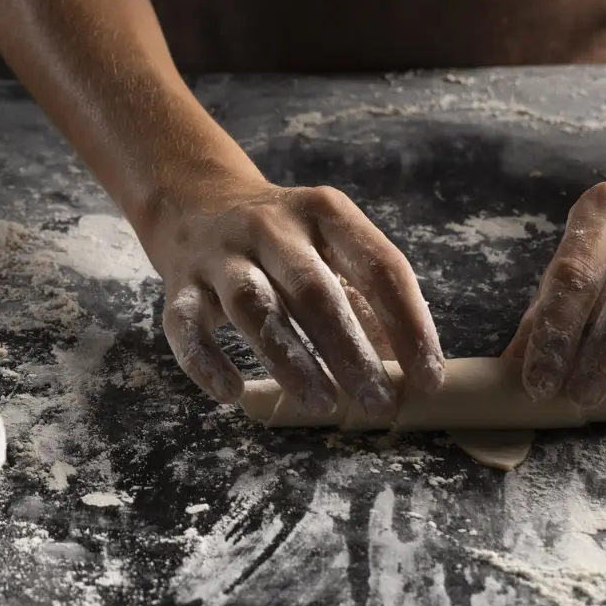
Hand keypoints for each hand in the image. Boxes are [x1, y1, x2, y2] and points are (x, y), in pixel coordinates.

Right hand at [148, 178, 446, 414]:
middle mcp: (271, 227)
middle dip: (349, 350)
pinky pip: (186, 327)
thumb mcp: (329, 249)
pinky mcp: (178, 284)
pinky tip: (233, 394)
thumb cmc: (281, 240)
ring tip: (323, 404)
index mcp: (324, 213)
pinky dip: (206, 362)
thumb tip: (407, 369)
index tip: (427, 378)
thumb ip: (365, 300)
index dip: (409, 324)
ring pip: (253, 307)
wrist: (194, 200)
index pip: (378, 266)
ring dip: (289, 360)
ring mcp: (220, 254)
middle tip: (378, 402)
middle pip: (314, 290)